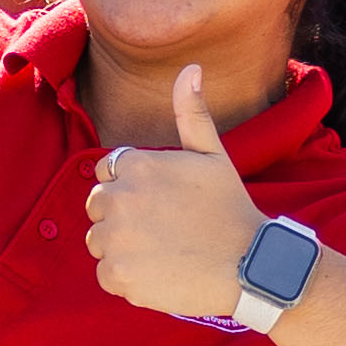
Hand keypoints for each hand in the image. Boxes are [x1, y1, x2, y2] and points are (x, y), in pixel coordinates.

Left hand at [86, 64, 268, 318]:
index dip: (133, 188)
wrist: (249, 264)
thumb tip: (190, 68)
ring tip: (163, 250)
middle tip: (162, 229)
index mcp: (135, 165)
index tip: (161, 203)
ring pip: (99, 241)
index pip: (107, 174)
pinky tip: (159, 272)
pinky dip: (127, 277)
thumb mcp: (212, 154)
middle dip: (121, 216)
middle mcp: (118, 199)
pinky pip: (106, 274)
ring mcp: (115, 239)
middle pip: (97, 208)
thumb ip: (191, 113)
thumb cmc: (230, 207)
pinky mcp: (118, 275)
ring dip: (122, 248)